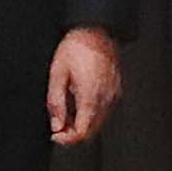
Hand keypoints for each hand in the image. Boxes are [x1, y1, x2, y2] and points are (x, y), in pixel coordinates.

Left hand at [45, 28, 124, 147]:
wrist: (96, 30)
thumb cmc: (77, 47)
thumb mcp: (57, 73)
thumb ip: (56, 103)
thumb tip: (56, 125)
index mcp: (90, 95)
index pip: (82, 132)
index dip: (67, 139)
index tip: (55, 135)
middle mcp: (105, 98)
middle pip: (91, 131)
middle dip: (73, 134)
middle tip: (58, 125)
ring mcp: (113, 94)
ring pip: (98, 123)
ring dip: (82, 124)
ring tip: (66, 112)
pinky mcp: (116, 90)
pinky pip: (104, 111)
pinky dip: (90, 114)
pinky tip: (78, 103)